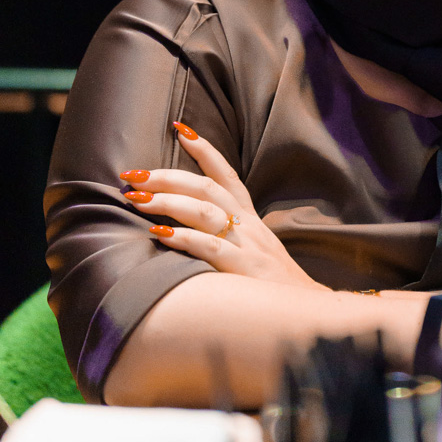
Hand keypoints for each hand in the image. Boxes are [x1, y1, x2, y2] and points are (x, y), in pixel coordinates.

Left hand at [120, 123, 324, 289]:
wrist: (308, 313)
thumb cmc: (272, 286)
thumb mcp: (253, 253)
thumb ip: (226, 237)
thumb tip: (186, 228)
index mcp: (251, 218)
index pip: (226, 174)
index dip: (204, 149)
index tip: (179, 128)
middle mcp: (249, 225)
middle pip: (207, 187)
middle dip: (167, 176)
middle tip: (133, 174)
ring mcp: (248, 245)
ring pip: (205, 211)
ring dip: (167, 201)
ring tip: (137, 199)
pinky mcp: (245, 269)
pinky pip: (211, 247)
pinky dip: (183, 237)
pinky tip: (159, 234)